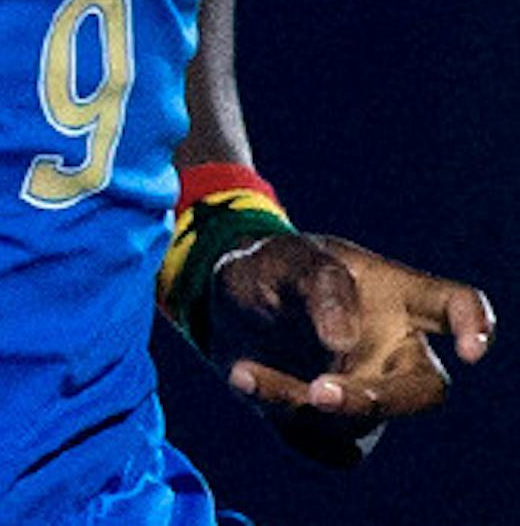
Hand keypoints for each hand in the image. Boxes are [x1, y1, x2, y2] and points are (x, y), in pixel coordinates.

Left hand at [210, 233, 494, 467]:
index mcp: (398, 297)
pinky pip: (324, 444)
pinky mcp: (333, 428)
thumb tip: (343, 343)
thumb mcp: (288, 258)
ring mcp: (368, 392)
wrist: (225, 302)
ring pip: (361, 422)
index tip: (468, 348)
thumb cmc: (273, 269)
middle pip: (424, 388)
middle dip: (378, 399)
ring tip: (245, 370)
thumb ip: (321, 285)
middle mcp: (394, 350)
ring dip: (300, 402)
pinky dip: (282, 417)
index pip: (456, 305)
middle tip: (319, 393)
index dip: (475, 326)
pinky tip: (246, 378)